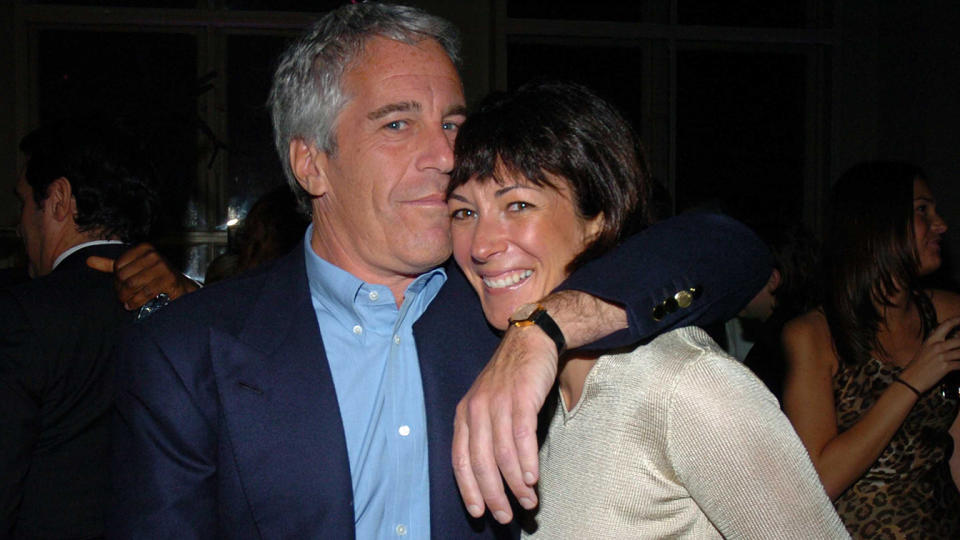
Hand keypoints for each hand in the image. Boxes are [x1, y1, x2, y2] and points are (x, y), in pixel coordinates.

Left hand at [87, 243, 198, 309]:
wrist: (180, 289)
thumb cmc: (155, 279)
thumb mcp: (132, 269)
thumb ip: (110, 265)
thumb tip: (88, 260)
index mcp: (144, 248)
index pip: (118, 266)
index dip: (117, 280)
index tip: (122, 287)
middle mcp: (154, 255)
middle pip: (124, 276)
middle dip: (121, 291)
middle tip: (124, 298)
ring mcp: (163, 266)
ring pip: (133, 285)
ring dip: (128, 298)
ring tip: (128, 302)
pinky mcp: (169, 280)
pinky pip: (145, 292)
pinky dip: (137, 301)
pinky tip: (134, 305)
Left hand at [452, 324, 557, 523]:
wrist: (530, 339)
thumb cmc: (512, 377)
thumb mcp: (489, 403)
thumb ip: (487, 434)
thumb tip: (496, 475)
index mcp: (464, 414)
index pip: (460, 459)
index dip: (468, 488)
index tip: (478, 512)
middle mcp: (476, 409)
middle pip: (480, 461)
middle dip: (492, 493)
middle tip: (505, 515)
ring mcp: (497, 402)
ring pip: (501, 453)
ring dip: (515, 483)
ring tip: (528, 501)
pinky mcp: (520, 397)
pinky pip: (520, 435)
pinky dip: (525, 460)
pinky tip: (531, 477)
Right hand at [899, 316, 959, 392]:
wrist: (911, 380)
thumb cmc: (918, 366)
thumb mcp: (925, 350)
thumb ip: (938, 343)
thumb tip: (953, 339)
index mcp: (931, 340)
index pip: (946, 324)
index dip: (957, 320)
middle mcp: (937, 346)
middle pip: (959, 339)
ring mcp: (941, 356)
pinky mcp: (945, 367)